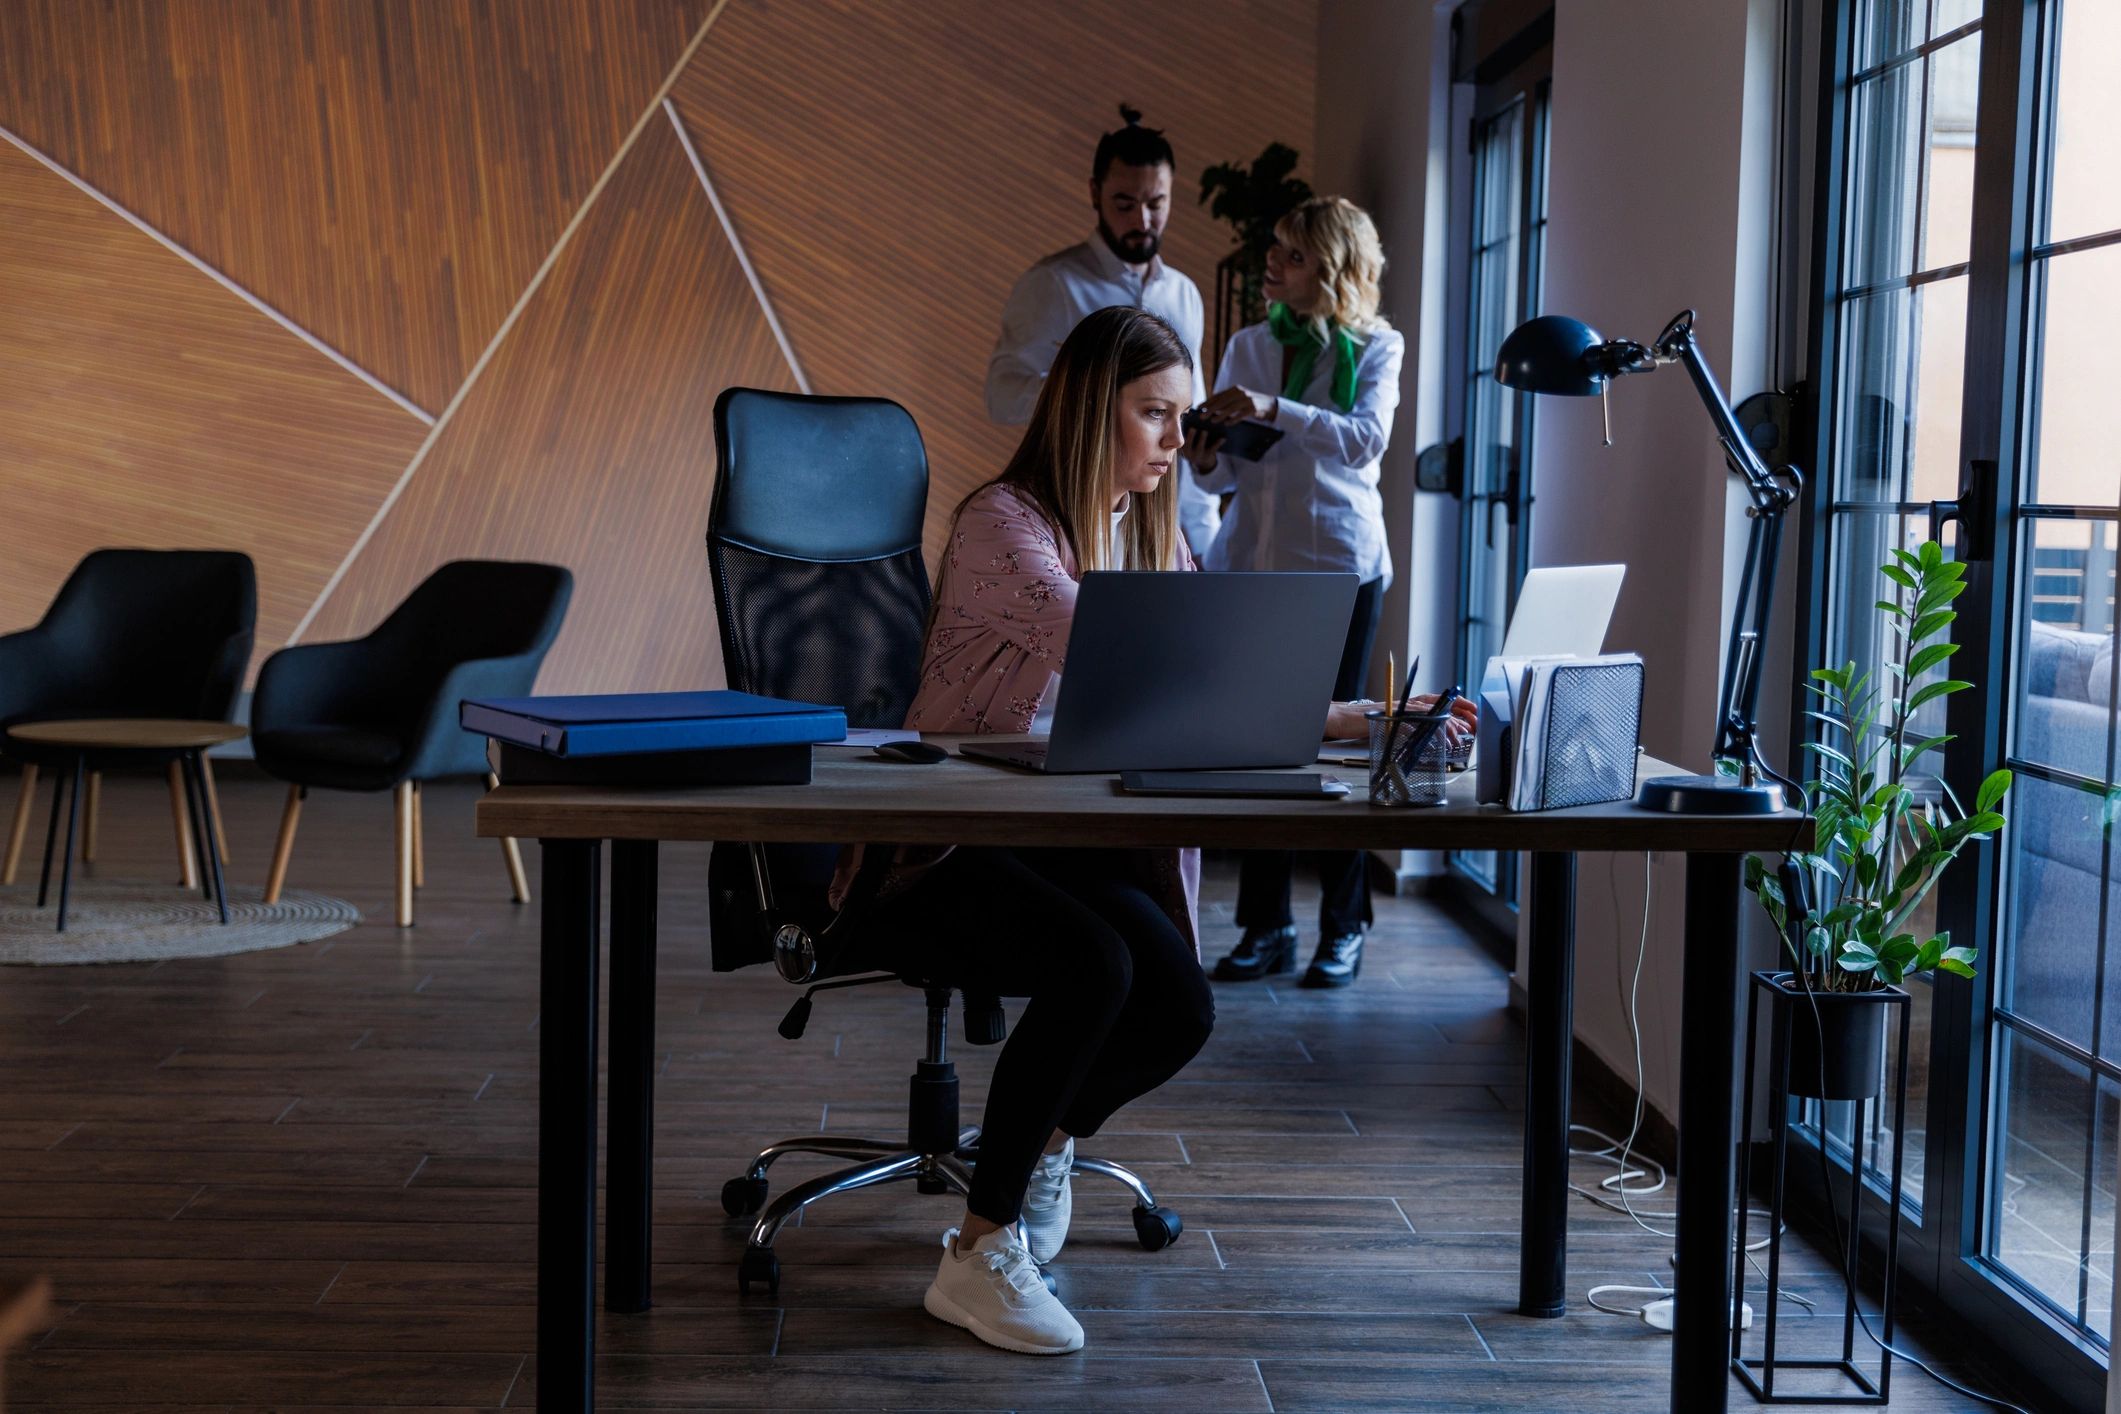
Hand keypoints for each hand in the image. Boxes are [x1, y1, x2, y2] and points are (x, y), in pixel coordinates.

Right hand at [1181, 424, 1222, 470]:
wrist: (1203, 462)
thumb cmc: (1195, 445)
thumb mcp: (1189, 441)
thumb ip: (1188, 429)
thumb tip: (1190, 412)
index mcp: (1182, 447)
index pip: (1180, 438)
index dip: (1180, 431)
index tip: (1182, 422)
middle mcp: (1188, 452)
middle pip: (1188, 444)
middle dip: (1190, 436)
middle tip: (1192, 428)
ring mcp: (1198, 455)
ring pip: (1199, 447)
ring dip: (1202, 439)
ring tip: (1204, 431)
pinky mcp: (1207, 456)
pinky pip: (1212, 449)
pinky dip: (1218, 443)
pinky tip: (1223, 438)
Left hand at [1198, 386, 1276, 424]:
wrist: (1270, 405)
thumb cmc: (1250, 403)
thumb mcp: (1239, 399)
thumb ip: (1227, 401)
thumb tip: (1211, 408)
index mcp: (1235, 389)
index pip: (1219, 395)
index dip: (1208, 401)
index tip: (1199, 407)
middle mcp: (1241, 393)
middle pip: (1223, 401)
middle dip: (1211, 409)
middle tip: (1202, 416)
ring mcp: (1248, 400)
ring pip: (1231, 408)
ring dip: (1221, 415)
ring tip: (1212, 421)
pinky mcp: (1254, 408)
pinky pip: (1241, 414)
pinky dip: (1234, 419)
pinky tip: (1227, 423)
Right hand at [1323, 695, 1477, 743]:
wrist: (1341, 718)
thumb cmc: (1364, 721)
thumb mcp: (1392, 721)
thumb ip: (1409, 725)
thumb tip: (1428, 735)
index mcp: (1408, 701)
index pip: (1439, 700)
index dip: (1458, 705)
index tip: (1474, 714)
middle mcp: (1406, 702)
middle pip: (1439, 705)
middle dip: (1458, 715)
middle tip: (1473, 727)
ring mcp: (1399, 709)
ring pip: (1429, 715)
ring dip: (1444, 728)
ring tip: (1455, 740)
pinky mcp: (1391, 718)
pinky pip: (1413, 725)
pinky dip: (1425, 733)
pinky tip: (1433, 742)